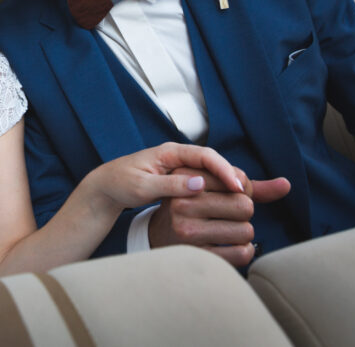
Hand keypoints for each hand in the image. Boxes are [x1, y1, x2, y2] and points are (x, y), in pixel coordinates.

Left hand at [87, 143, 244, 213]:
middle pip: (213, 161)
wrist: (107, 186)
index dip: (224, 170)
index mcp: (169, 152)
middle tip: (248, 195)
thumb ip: (170, 185)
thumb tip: (199, 185)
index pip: (205, 155)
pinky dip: (218, 189)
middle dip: (232, 175)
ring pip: (211, 171)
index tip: (237, 187)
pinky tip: (228, 202)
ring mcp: (180, 166)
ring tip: (244, 200)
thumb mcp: (142, 187)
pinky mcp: (180, 177)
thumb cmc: (121, 183)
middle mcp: (178, 155)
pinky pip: (204, 179)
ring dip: (228, 183)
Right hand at [148, 168, 290, 266]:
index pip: (240, 180)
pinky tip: (233, 247)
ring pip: (247, 230)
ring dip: (244, 233)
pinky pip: (242, 253)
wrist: (160, 235)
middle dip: (245, 212)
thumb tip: (287, 184)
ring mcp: (188, 229)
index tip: (228, 195)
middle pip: (246, 205)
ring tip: (227, 231)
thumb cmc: (195, 207)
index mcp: (188, 178)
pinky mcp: (196, 253)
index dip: (243, 190)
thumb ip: (250, 186)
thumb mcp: (213, 188)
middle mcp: (184, 202)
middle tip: (229, 215)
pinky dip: (245, 252)